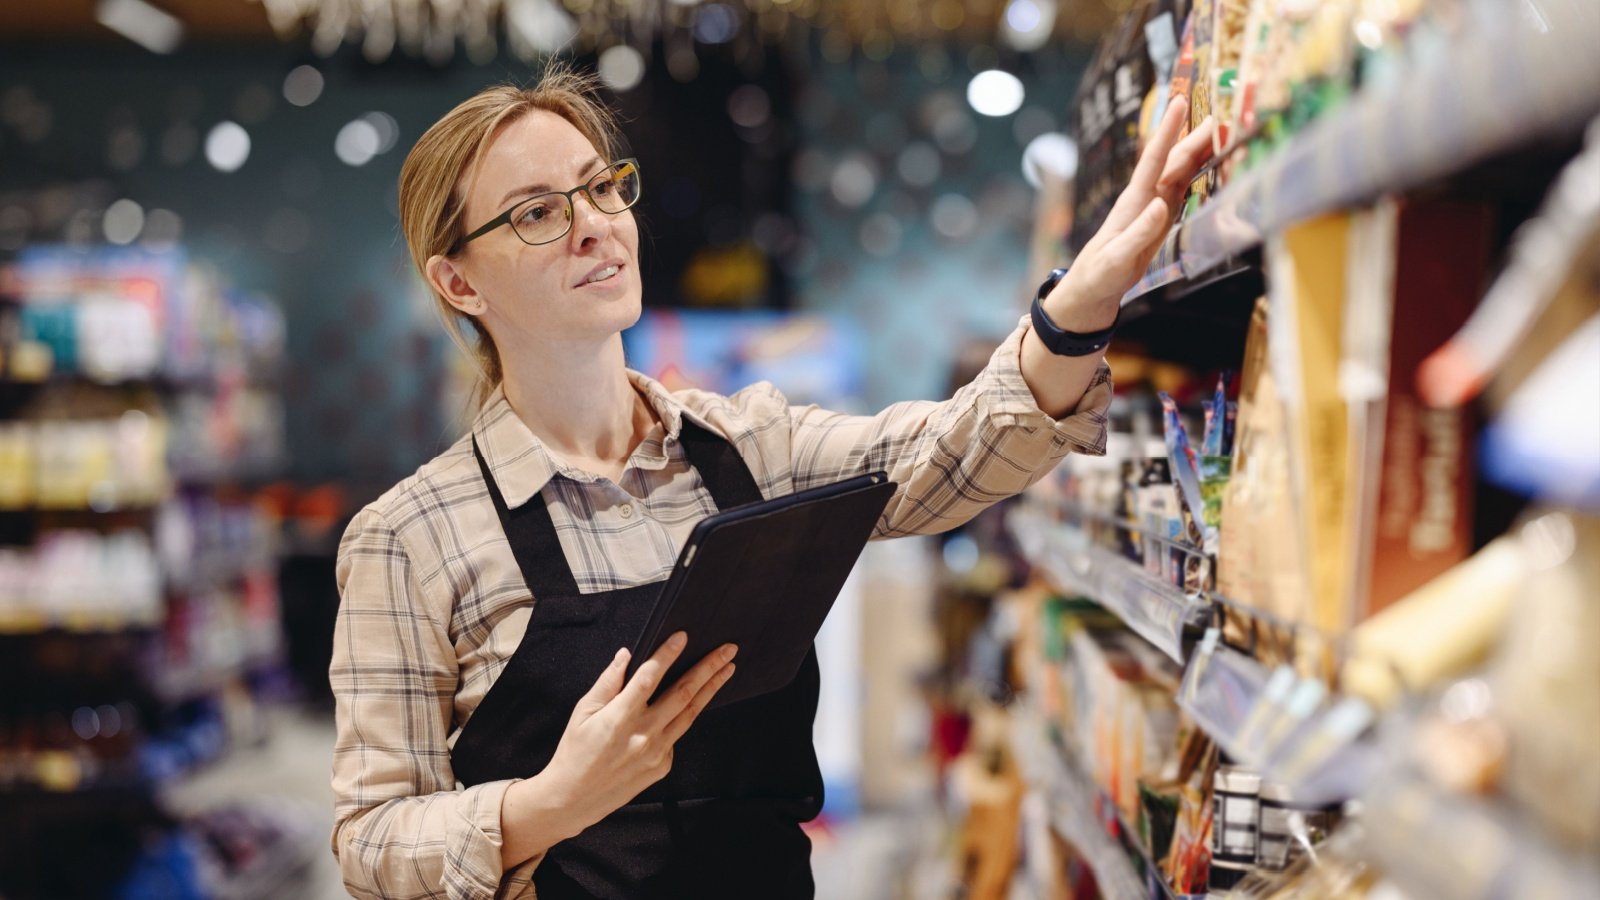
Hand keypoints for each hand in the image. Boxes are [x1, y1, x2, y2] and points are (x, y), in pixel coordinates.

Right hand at [525, 632, 736, 842]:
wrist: (574, 798)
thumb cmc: (575, 751)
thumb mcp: (582, 712)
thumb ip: (607, 683)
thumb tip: (626, 655)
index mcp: (620, 717)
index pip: (649, 678)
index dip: (667, 655)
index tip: (683, 637)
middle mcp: (643, 734)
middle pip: (683, 693)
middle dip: (707, 668)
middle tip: (727, 649)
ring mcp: (657, 752)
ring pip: (690, 713)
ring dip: (711, 689)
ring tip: (727, 669)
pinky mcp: (662, 766)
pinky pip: (677, 736)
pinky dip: (684, 717)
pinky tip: (691, 704)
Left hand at [1045, 95, 1217, 329]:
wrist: (1093, 287)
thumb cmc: (1101, 273)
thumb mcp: (1118, 258)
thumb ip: (1139, 233)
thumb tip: (1160, 206)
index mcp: (1134, 202)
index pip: (1153, 159)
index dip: (1168, 131)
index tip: (1179, 103)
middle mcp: (1146, 198)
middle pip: (1175, 160)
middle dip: (1197, 135)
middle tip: (1223, 113)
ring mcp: (1155, 206)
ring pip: (1182, 171)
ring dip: (1202, 150)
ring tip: (1224, 130)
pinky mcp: (1162, 218)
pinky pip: (1184, 189)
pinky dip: (1200, 174)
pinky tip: (1213, 163)